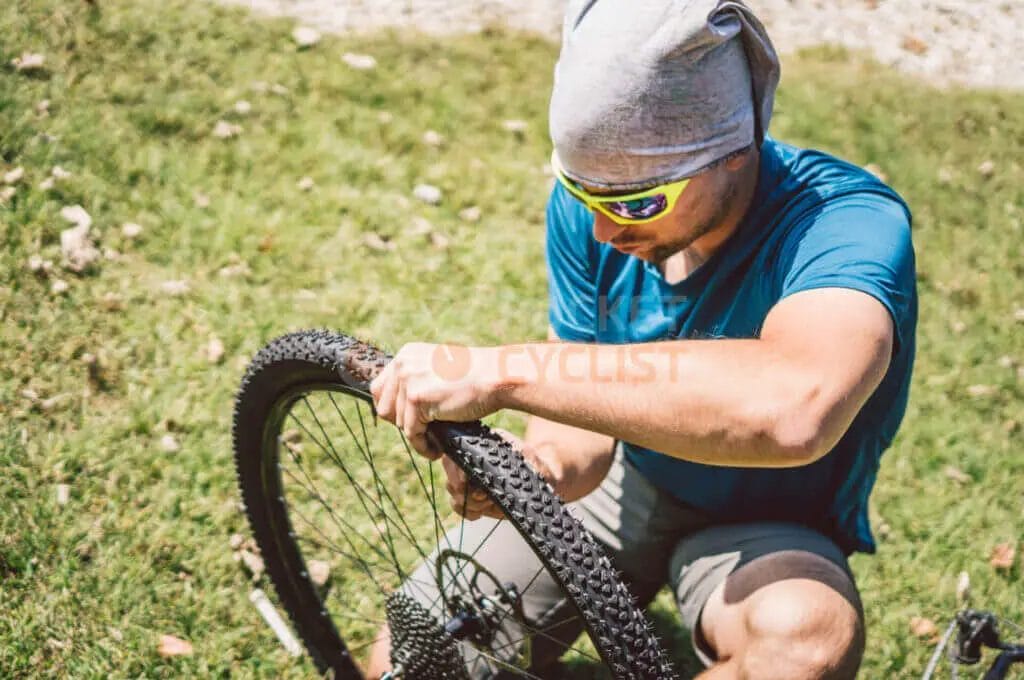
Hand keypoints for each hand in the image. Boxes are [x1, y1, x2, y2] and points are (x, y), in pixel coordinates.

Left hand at [370, 342, 502, 458]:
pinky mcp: (416, 398)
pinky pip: (412, 433)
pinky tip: (437, 450)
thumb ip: (417, 380)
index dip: (393, 409)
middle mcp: (403, 364)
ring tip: (435, 441)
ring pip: (399, 423)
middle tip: (423, 433)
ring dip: (417, 436)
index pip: (380, 389)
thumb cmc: (475, 377)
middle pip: (383, 407)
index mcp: (406, 355)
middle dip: (402, 423)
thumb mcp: (438, 371)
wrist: (495, 377)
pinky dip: (423, 446)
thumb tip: (397, 408)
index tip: (410, 422)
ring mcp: (408, 379)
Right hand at [442, 429, 562, 520]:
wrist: (545, 483)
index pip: (454, 454)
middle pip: (450, 477)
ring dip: (469, 503)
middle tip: (482, 496)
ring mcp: (473, 483)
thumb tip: (492, 453)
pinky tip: (482, 512)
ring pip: (454, 494)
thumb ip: (507, 451)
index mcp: (479, 447)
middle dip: (462, 491)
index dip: (455, 469)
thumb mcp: (524, 453)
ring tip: (488, 502)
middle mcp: (471, 465)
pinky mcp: (477, 501)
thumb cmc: (535, 465)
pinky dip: (469, 513)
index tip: (466, 481)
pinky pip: (462, 509)